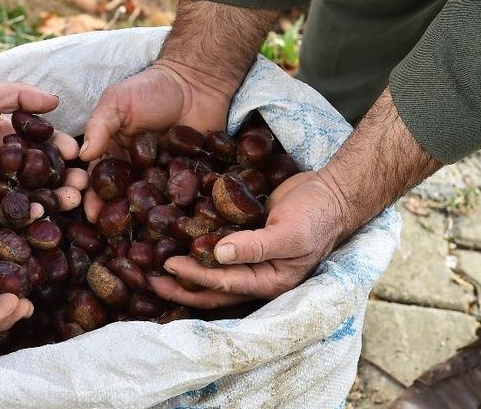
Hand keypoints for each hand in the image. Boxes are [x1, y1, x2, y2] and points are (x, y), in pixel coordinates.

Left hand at [0, 82, 86, 207]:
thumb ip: (21, 96)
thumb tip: (56, 101)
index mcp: (12, 138)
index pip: (45, 145)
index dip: (64, 150)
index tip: (78, 154)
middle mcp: (8, 164)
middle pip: (44, 174)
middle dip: (66, 178)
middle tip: (82, 182)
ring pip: (31, 193)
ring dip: (55, 197)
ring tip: (71, 198)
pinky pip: (7, 208)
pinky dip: (26, 211)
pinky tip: (43, 210)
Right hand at [79, 63, 231, 221]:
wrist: (197, 80)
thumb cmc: (151, 88)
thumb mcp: (117, 102)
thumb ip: (100, 126)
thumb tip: (82, 155)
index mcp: (115, 155)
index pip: (100, 181)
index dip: (94, 199)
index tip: (91, 215)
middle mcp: (137, 171)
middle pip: (125, 200)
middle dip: (118, 218)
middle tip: (114, 236)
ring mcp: (164, 177)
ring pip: (154, 205)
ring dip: (148, 221)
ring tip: (144, 238)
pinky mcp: (192, 180)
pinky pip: (186, 199)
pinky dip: (182, 212)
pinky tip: (178, 227)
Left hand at [147, 172, 345, 307]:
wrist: (332, 191)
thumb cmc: (316, 216)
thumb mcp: (289, 234)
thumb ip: (254, 246)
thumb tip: (216, 254)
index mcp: (268, 283)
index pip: (223, 284)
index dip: (194, 277)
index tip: (168, 266)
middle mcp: (256, 276)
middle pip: (211, 289)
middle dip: (180, 286)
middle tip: (148, 279)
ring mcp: (249, 258)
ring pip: (210, 270)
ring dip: (184, 270)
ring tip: (153, 265)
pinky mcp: (244, 237)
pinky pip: (216, 246)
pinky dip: (196, 245)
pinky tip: (175, 238)